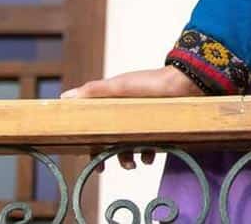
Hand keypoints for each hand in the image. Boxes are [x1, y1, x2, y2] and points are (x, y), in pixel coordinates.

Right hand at [60, 67, 202, 169]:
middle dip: (110, 155)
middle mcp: (127, 112)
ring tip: (134, 164)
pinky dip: (149, 153)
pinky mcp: (160, 125)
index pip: (97, 127)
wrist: (186, 82)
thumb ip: (93, 92)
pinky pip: (151, 145)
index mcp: (114, 103)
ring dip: (129, 157)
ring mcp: (144, 119)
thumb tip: (64, 98)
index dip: (92, 143)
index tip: (92, 158)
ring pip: (131, 145)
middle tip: (108, 168)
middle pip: (112, 139)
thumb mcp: (120, 86)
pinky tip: (150, 157)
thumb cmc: (151, 82)